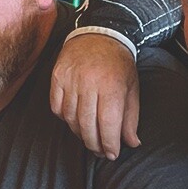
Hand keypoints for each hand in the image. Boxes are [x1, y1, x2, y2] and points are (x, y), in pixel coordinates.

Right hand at [49, 32, 140, 159]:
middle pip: (87, 125)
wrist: (100, 34)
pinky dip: (64, 117)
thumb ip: (131, 117)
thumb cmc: (119, 64)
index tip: (112, 154)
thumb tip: (131, 143)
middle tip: (100, 151)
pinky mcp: (57, 76)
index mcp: (112, 86)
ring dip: (79, 132)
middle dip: (94, 144)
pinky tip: (74, 119)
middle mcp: (89, 83)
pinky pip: (56, 106)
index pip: (108, 124)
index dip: (109, 144)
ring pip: (70, 118)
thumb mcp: (132, 89)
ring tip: (88, 137)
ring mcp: (70, 79)